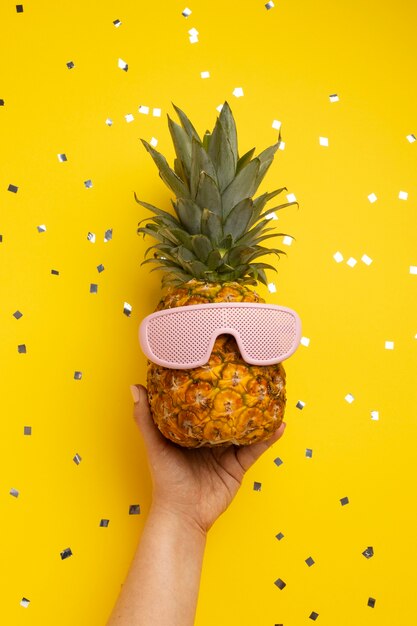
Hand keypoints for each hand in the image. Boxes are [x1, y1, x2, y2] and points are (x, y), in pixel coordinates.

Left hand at [131, 384, 285, 534]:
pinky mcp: (238, 466)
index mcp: (192, 432)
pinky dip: (268, 437)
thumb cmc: (166, 481)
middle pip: (228, 415)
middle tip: (251, 377)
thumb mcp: (155, 445)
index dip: (213, 389)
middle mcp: (211, 440)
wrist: (182, 515)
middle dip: (239, 399)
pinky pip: (256, 449)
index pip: (204, 406)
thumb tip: (136, 387)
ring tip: (271, 396)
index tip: (220, 369)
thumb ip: (145, 418)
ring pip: (245, 429)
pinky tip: (279, 425)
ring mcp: (226, 453)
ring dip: (258, 415)